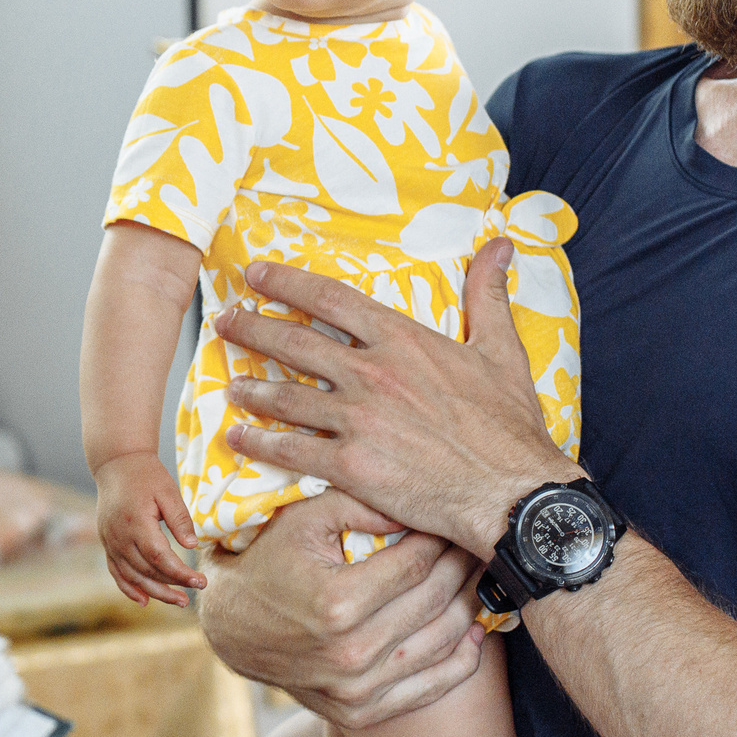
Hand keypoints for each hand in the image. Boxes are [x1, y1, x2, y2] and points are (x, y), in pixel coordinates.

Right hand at [93, 451, 204, 605]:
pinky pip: (116, 572)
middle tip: (194, 594)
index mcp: (136, 522)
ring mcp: (110, 541)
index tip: (200, 581)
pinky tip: (144, 601)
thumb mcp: (168, 492)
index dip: (180, 573)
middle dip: (171, 586)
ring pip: (132, 576)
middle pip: (146, 570)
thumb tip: (193, 547)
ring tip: (178, 600)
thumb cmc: (146, 475)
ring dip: (154, 592)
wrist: (116, 464)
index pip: (159, 557)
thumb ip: (180, 520)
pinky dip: (129, 588)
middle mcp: (119, 536)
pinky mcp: (107, 543)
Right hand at [198, 490, 485, 729]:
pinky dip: (460, 661)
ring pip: (441, 643)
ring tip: (481, 579)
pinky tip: (474, 633)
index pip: (416, 563)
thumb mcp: (302, 519)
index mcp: (337, 601)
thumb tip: (415, 499)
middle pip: (435, 601)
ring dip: (470, 607)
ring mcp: (356, 688)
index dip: (442, 537)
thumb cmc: (268, 560)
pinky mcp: (360, 711)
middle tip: (478, 543)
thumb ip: (358, 504)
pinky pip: (428, 688)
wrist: (232, 628)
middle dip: (463, 566)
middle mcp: (350, 652)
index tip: (454, 517)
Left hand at [219, 240, 579, 554]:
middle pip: (294, 343)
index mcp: (402, 340)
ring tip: (230, 386)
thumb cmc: (509, 426)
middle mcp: (371, 373)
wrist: (511, 490)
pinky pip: (292, 451)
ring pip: (286, 397)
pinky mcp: (350, 466)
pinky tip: (239, 439)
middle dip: (252, 329)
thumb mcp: (503, 350)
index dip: (287, 284)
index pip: (330, 300)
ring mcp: (357, 420)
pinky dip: (260, 443)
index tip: (257, 276)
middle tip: (225, 322)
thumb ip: (488, 296)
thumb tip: (499, 245)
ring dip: (251, 390)